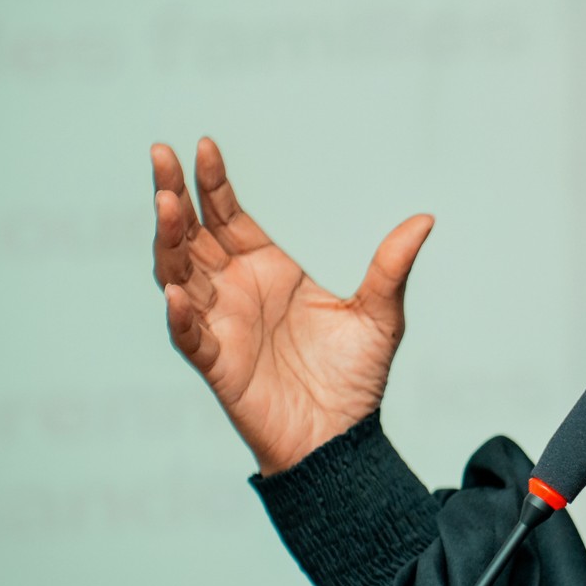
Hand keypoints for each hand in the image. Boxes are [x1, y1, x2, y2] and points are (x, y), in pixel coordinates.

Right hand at [151, 137, 434, 474]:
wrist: (341, 440)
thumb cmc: (354, 379)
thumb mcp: (381, 316)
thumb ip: (393, 267)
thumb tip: (425, 220)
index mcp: (267, 270)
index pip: (228, 215)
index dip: (213, 183)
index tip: (204, 145)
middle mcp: (235, 290)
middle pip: (191, 234)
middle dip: (173, 194)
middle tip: (160, 153)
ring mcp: (221, 325)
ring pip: (178, 274)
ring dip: (168, 241)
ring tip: (165, 204)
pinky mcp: (218, 364)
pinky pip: (190, 336)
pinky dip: (180, 315)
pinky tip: (175, 291)